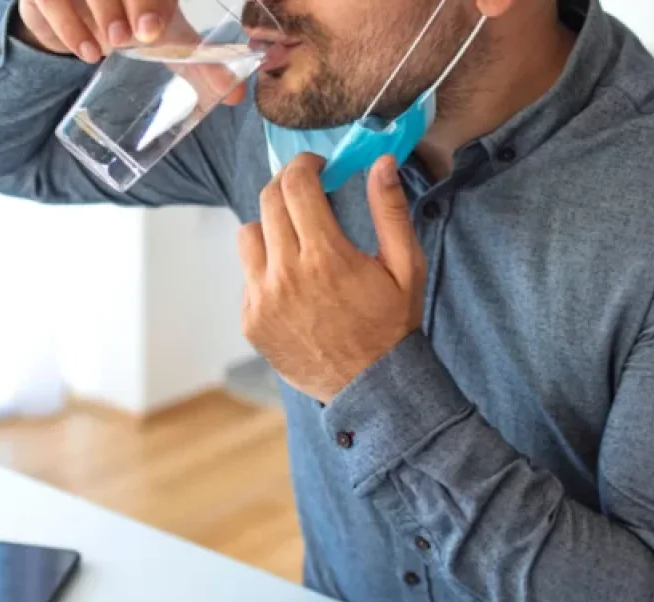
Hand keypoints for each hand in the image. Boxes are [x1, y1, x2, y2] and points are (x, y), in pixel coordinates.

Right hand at [15, 0, 246, 104]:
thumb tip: (237, 95)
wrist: (76, 16)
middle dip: (131, 2)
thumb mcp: (165, 33)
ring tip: (112, 45)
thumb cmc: (130, 20)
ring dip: (101, 12)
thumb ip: (198, 60)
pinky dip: (66, 26)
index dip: (152, 3)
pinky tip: (85, 52)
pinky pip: (48, 1)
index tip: (154, 30)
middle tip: (134, 38)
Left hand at [239, 154, 426, 403]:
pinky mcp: (251, 321)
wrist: (372, 387)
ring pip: (249, 234)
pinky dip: (267, 270)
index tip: (317, 168)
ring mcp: (263, 300)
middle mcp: (286, 275)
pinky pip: (248, 276)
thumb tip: (380, 162)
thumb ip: (390, 211)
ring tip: (298, 243)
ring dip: (271, 227)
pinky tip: (295, 287)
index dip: (305, 165)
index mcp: (325, 257)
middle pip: (268, 200)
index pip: (296, 184)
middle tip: (306, 193)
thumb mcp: (406, 267)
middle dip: (288, 186)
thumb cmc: (392, 326)